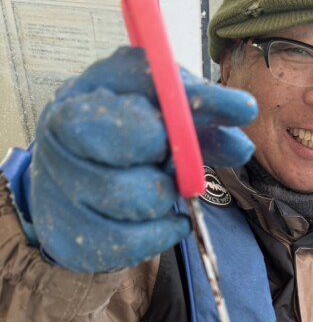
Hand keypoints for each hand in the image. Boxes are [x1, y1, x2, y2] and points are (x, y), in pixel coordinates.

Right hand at [29, 47, 257, 272]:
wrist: (69, 195)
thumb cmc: (120, 148)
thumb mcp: (160, 122)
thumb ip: (203, 125)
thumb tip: (243, 145)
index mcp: (85, 91)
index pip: (145, 81)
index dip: (198, 99)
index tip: (243, 110)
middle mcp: (61, 132)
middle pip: (146, 137)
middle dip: (173, 152)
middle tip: (167, 159)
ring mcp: (60, 186)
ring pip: (144, 196)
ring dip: (165, 196)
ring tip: (153, 187)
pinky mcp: (71, 237)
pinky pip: (138, 240)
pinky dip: (162, 232)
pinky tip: (157, 220)